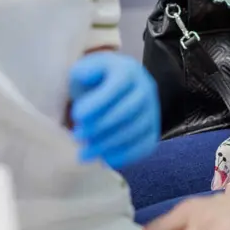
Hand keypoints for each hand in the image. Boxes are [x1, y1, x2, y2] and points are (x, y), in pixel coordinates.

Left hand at [69, 52, 160, 168]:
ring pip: (135, 130)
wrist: (112, 86)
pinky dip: (126, 156)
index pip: (117, 87)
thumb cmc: (94, 80)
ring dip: (108, 145)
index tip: (75, 116)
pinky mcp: (153, 129)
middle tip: (77, 136)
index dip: (98, 103)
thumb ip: (82, 73)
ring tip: (84, 153)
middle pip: (127, 111)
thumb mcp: (84, 70)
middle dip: (100, 127)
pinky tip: (104, 160)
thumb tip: (86, 78)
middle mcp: (146, 88)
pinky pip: (145, 145)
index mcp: (128, 70)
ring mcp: (152, 110)